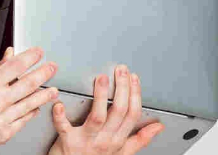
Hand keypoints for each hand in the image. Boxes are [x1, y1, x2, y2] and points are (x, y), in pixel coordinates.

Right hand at [0, 46, 60, 154]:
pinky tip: (36, 106)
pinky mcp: (5, 133)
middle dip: (44, 73)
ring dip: (45, 95)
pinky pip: (24, 119)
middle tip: (52, 67)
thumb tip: (10, 56)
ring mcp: (1, 118)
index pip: (14, 66)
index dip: (30, 57)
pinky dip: (32, 110)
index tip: (38, 53)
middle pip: (28, 83)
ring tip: (53, 89)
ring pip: (31, 103)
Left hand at [48, 65, 163, 154]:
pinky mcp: (67, 141)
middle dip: (122, 88)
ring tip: (102, 79)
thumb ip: (139, 139)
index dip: (135, 95)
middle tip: (121, 70)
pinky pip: (64, 127)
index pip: (133, 115)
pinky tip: (60, 104)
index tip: (133, 78)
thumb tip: (158, 127)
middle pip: (119, 111)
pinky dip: (60, 116)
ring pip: (98, 116)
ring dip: (101, 96)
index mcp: (118, 140)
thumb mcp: (122, 152)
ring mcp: (87, 141)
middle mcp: (105, 140)